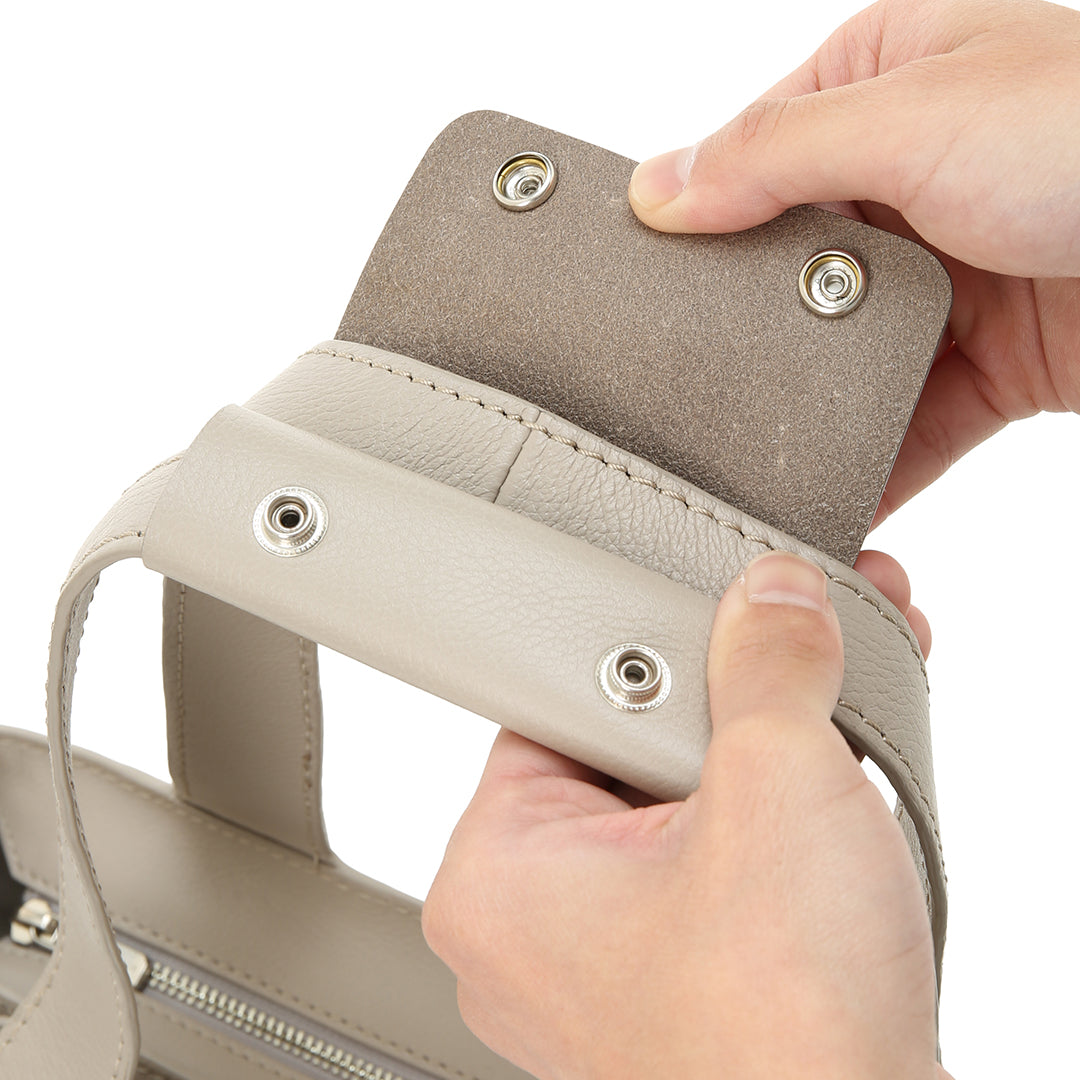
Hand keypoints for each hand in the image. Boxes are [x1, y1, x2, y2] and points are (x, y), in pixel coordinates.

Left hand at [423, 551, 946, 1079]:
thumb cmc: (786, 1032)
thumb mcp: (778, 785)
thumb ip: (769, 663)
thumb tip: (775, 597)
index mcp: (494, 872)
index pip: (553, 705)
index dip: (650, 661)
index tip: (718, 635)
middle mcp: (528, 933)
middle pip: (624, 757)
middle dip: (722, 723)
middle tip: (788, 707)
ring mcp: (599, 973)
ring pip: (677, 819)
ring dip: (760, 783)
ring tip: (822, 784)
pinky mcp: (669, 997)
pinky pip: (706, 882)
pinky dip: (767, 847)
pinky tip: (827, 842)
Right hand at [628, 0, 1079, 526]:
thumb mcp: (919, 114)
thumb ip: (775, 155)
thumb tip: (658, 190)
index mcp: (886, 82)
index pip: (749, 157)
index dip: (695, 221)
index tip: (640, 285)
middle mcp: (911, 177)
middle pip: (787, 270)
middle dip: (746, 331)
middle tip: (684, 383)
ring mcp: (948, 276)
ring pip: (840, 355)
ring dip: (804, 405)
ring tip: (741, 455)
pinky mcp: (987, 364)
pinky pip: (905, 421)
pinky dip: (868, 461)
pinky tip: (823, 494)